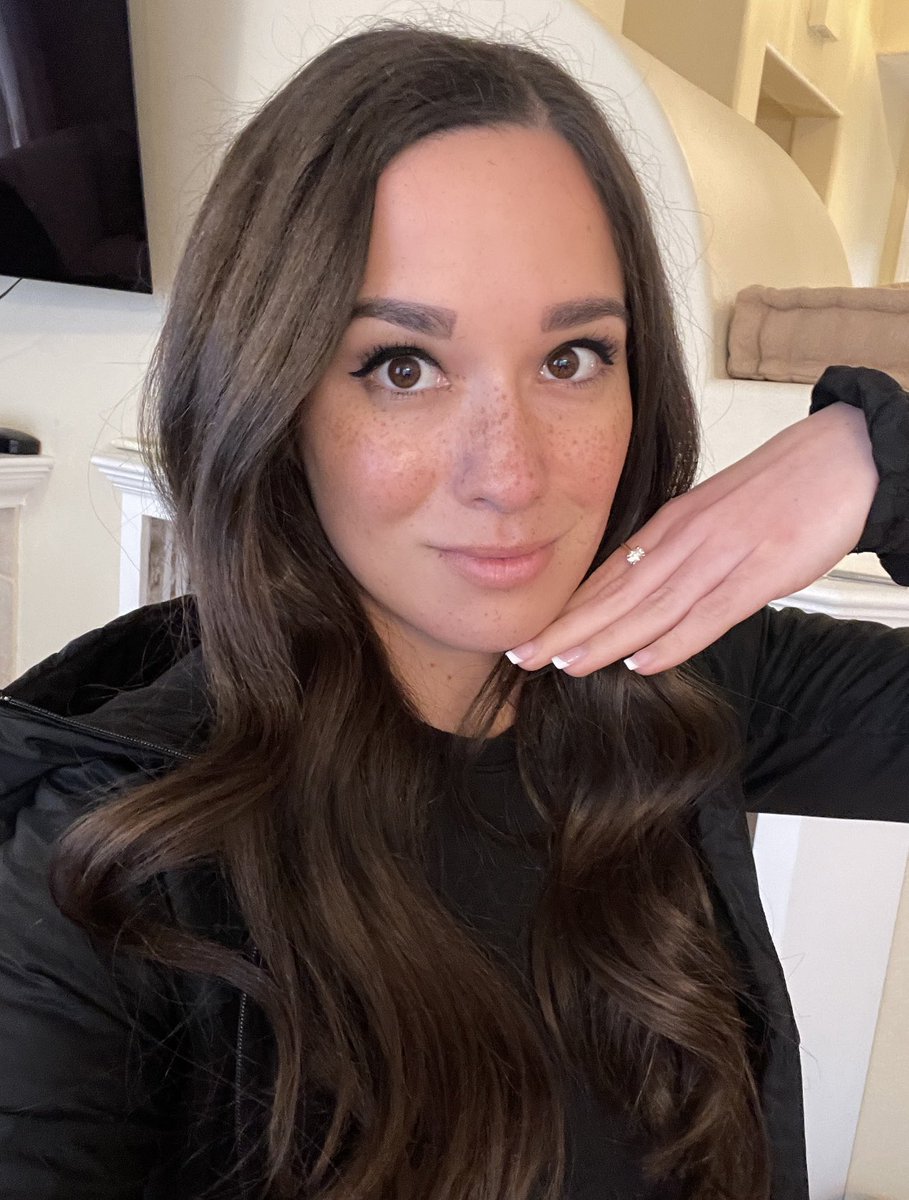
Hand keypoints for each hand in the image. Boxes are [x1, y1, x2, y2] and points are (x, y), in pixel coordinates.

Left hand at [506, 403, 878, 675]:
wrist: (842, 456)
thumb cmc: (778, 491)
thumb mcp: (713, 518)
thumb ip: (678, 556)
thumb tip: (642, 595)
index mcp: (672, 526)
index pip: (608, 575)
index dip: (567, 609)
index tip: (530, 635)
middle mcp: (686, 539)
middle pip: (616, 592)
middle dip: (566, 627)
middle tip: (522, 655)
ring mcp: (722, 554)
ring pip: (652, 605)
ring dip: (605, 638)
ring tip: (564, 665)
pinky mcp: (762, 570)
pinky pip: (710, 611)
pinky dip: (674, 639)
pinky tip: (641, 662)